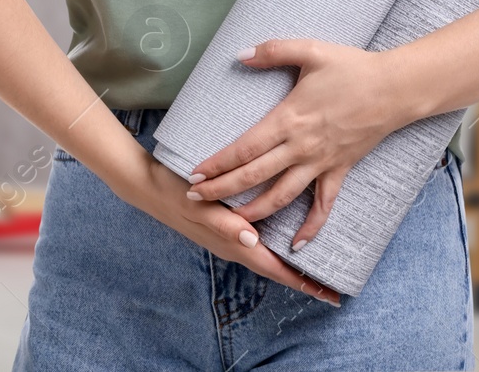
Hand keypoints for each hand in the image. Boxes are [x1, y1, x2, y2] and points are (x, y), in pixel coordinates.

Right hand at [124, 154, 341, 305]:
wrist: (146, 185)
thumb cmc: (173, 192)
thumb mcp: (197, 205)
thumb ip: (223, 223)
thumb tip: (252, 239)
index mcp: (231, 242)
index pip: (273, 268)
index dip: (302, 282)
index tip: (329, 294)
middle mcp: (232, 245)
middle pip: (274, 268)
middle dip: (302, 279)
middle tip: (332, 288)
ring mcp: (227, 237)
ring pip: (266, 257)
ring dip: (290, 266)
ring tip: (313, 269)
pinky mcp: (223, 226)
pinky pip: (256, 244)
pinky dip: (274, 248)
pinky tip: (280, 239)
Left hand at [185, 39, 409, 249]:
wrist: (396, 89)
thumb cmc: (352, 68)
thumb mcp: (310, 50)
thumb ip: (272, 51)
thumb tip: (239, 55)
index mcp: (288, 119)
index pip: (244, 149)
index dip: (218, 163)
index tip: (195, 174)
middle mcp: (301, 147)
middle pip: (254, 176)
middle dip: (223, 190)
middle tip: (196, 199)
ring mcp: (321, 162)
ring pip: (282, 196)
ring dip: (256, 212)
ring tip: (233, 223)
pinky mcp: (341, 170)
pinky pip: (324, 205)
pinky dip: (311, 227)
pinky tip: (298, 245)